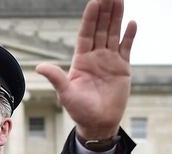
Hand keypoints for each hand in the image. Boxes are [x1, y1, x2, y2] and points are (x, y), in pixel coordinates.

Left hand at [36, 0, 136, 139]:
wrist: (98, 124)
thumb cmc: (79, 110)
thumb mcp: (66, 94)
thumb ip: (56, 78)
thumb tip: (39, 67)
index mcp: (81, 59)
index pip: (86, 33)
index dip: (91, 18)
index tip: (95, 2)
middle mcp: (95, 56)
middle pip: (101, 29)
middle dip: (105, 11)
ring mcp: (110, 61)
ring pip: (114, 34)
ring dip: (118, 17)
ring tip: (120, 0)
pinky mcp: (123, 68)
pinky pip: (127, 48)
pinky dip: (130, 36)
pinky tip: (132, 23)